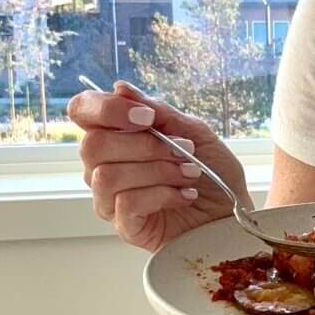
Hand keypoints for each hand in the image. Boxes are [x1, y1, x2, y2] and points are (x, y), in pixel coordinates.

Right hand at [68, 80, 248, 252]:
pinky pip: (126, 202)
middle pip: (92, 145)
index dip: (106, 108)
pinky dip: (163, 194)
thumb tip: (121, 88)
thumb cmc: (213, 174)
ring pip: (107, 175)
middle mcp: (103, 166)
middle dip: (145, 145)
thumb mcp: (195, 132)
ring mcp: (110, 199)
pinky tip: (184, 196)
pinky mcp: (124, 226)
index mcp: (116, 136)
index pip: (82, 111)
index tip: (147, 117)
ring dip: (158, 170)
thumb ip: (159, 111)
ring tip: (189, 174)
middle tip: (182, 149)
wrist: (231, 216)